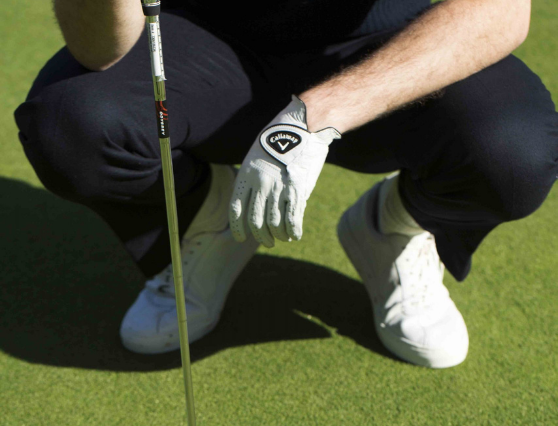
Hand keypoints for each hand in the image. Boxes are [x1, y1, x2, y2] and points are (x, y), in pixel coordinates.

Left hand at [229, 95, 340, 246]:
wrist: (304, 125)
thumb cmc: (282, 137)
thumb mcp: (259, 154)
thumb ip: (257, 179)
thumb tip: (262, 202)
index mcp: (247, 174)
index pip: (236, 208)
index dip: (237, 227)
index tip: (241, 238)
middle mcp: (260, 183)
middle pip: (255, 220)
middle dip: (261, 236)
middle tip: (267, 242)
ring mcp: (279, 187)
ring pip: (274, 223)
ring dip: (278, 236)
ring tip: (282, 239)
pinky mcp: (298, 189)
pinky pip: (292, 218)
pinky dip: (293, 231)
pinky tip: (295, 236)